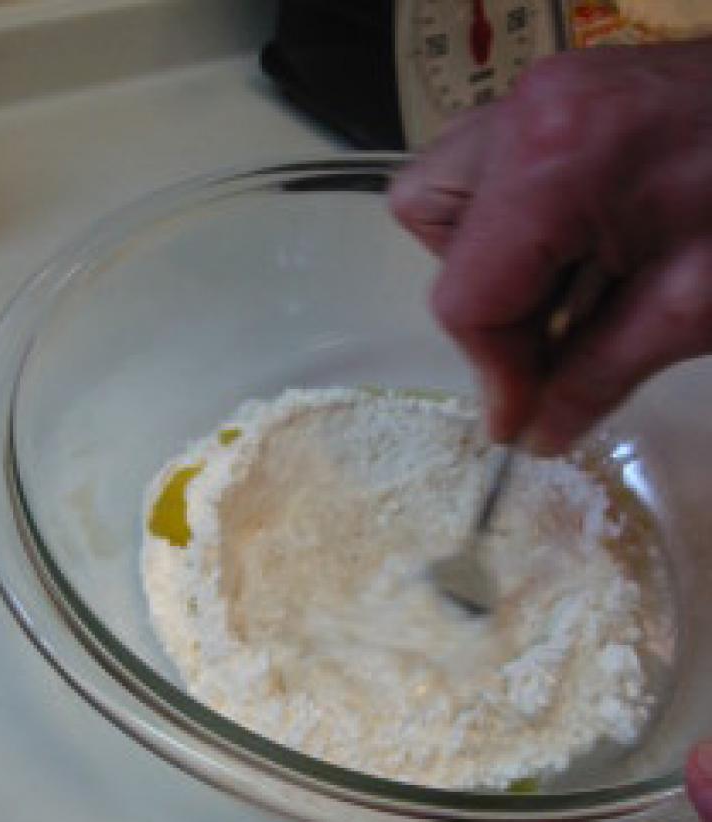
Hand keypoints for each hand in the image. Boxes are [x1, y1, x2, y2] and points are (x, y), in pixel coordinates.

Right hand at [390, 41, 711, 453]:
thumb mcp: (692, 309)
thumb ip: (599, 377)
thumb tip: (535, 436)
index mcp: (553, 162)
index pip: (468, 293)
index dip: (494, 372)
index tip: (526, 421)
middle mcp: (525, 111)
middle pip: (432, 223)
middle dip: (480, 297)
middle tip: (546, 336)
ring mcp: (542, 89)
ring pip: (449, 189)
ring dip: (489, 257)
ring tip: (565, 289)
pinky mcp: (563, 92)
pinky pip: (493, 166)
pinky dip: (514, 222)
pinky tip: (578, 251)